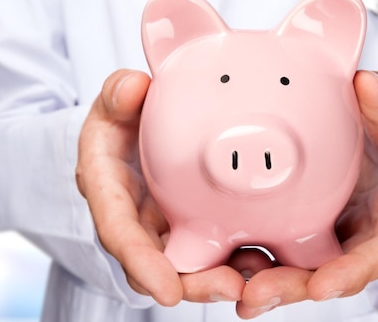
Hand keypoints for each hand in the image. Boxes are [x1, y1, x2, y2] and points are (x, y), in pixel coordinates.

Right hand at [76, 69, 262, 305]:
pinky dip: (238, 257)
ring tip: (260, 277)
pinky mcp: (192, 223)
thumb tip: (133, 88)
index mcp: (108, 191)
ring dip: (223, 276)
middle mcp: (135, 219)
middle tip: (230, 287)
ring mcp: (165, 225)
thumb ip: (116, 94)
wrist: (131, 132)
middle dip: (192, 284)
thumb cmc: (118, 119)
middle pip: (158, 264)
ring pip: (190, 264)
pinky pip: (214, 247)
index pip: (118, 232)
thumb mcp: (111, 102)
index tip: (166, 290)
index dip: (140, 263)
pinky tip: (270, 257)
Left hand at [237, 71, 377, 317]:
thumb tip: (368, 86)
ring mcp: (326, 234)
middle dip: (292, 288)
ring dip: (265, 282)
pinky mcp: (298, 227)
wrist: (367, 133)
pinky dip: (250, 260)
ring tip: (234, 292)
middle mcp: (357, 235)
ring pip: (296, 267)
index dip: (351, 273)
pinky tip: (221, 266)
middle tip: (255, 297)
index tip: (321, 285)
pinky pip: (275, 248)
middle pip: (328, 273)